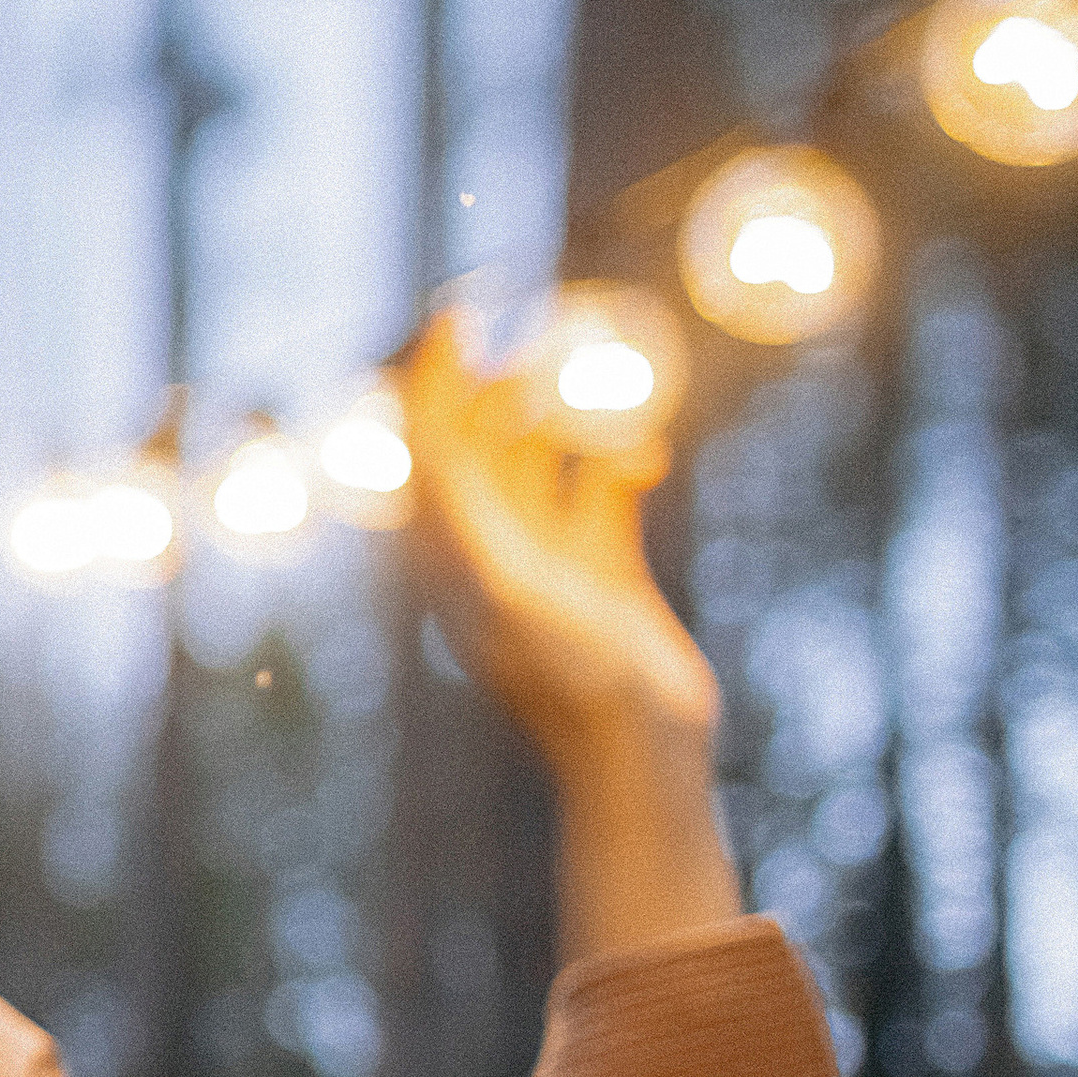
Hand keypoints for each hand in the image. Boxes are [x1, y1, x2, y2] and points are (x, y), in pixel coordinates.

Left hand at [395, 312, 720, 774]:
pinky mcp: (608, 577)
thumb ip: (470, 514)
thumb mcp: (511, 591)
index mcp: (457, 562)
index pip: (431, 455)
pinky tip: (647, 463)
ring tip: (588, 395)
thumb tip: (430, 438)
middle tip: (523, 347)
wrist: (641, 756)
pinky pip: (604, 496)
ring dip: (562, 425)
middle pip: (478, 451)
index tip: (454, 319)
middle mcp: (496, 560)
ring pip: (543, 467)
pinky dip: (623, 466)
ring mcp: (552, 567)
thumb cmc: (573, 680)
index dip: (432, 385)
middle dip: (495, 394)